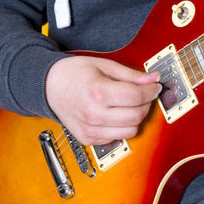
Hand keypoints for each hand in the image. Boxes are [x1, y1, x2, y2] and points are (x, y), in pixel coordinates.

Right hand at [44, 56, 161, 146]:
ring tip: (130, 104)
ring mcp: (90, 129)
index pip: (137, 97)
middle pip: (136, 116)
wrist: (49, 86)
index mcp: (98, 92)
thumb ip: (131, 75)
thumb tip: (153, 79)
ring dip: (136, 117)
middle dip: (146, 104)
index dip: (151, 90)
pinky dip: (121, 127)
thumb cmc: (73, 73)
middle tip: (144, 94)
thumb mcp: (104, 65)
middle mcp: (94, 114)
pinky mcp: (87, 139)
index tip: (154, 86)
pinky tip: (116, 114)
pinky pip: (116, 138)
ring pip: (130, 131)